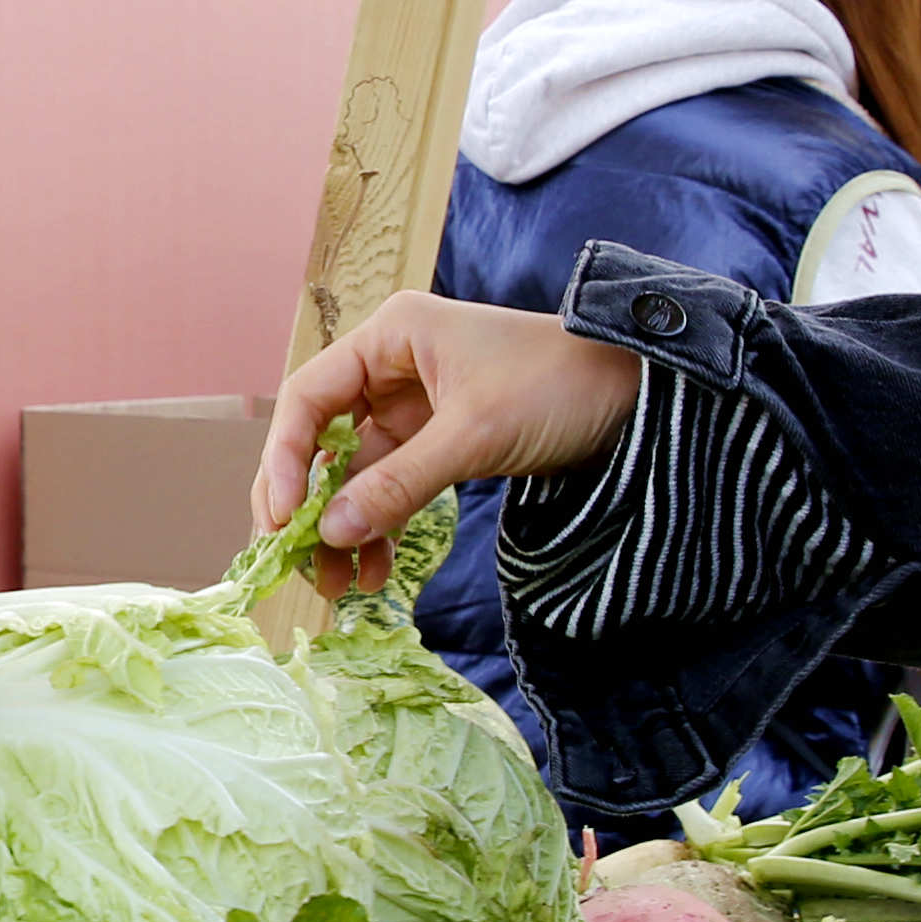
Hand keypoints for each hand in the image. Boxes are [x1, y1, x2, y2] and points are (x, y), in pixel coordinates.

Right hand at [255, 292, 644, 560]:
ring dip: (343, 526)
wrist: (639, 395)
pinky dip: (381, 526)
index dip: (286, 459)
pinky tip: (371, 571)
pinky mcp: (442, 441)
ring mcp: (415, 406)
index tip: (281, 518)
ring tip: (333, 584)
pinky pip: (393, 487)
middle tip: (295, 560)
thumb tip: (329, 533)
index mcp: (391, 337)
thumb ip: (399, 484)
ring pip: (356, 472)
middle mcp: (393, 367)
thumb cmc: (559, 386)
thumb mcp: (475, 435)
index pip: (309, 397)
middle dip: (308, 502)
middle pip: (323, 439)